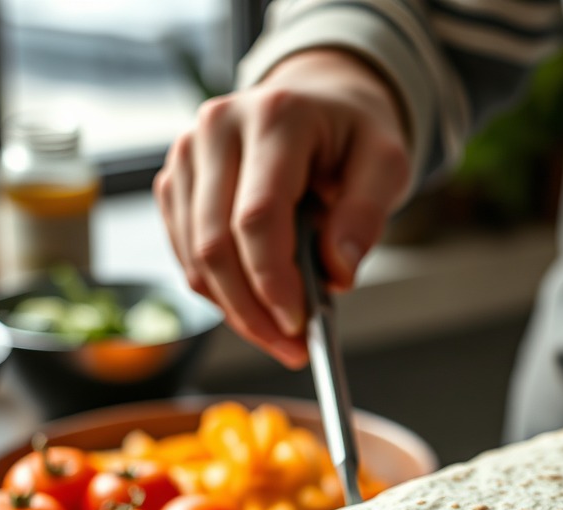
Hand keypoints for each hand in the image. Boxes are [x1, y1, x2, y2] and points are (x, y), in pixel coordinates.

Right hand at [154, 48, 411, 366]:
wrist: (319, 106)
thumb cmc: (352, 138)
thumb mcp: (386, 166)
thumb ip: (367, 216)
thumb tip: (337, 272)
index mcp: (275, 117)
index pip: (258, 217)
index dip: (273, 281)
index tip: (299, 325)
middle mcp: (218, 128)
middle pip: (216, 244)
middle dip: (253, 311)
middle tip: (291, 349)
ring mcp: (187, 154)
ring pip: (195, 259)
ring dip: (236, 313)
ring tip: (281, 338)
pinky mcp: (176, 184)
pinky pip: (188, 258)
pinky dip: (222, 296)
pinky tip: (258, 310)